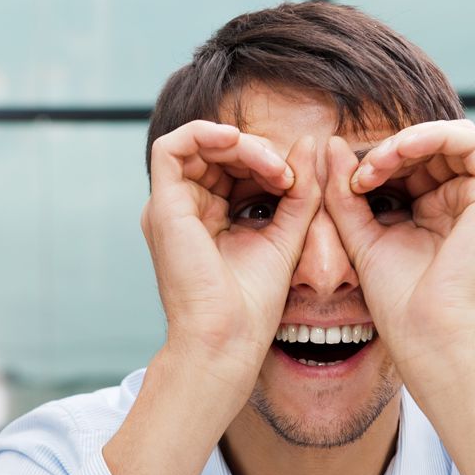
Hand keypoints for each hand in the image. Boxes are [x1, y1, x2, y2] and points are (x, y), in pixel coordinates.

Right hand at [141, 121, 319, 401]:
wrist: (227, 340)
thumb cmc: (252, 306)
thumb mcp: (287, 235)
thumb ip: (300, 191)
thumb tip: (311, 141)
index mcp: (207, 219)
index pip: (233, 168)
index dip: (266, 162)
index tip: (297, 184)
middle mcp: (184, 211)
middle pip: (216, 153)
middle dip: (257, 152)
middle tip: (288, 176)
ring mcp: (170, 209)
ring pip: (199, 144)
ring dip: (241, 145)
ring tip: (274, 169)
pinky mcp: (162, 207)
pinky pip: (174, 147)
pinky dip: (207, 134)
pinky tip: (240, 145)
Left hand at [323, 121, 474, 383]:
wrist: (426, 335)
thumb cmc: (397, 300)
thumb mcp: (359, 235)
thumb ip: (345, 192)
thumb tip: (332, 143)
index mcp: (431, 211)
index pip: (407, 164)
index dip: (375, 161)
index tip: (345, 183)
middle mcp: (459, 202)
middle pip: (427, 147)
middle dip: (387, 152)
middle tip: (357, 175)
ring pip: (448, 138)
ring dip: (405, 142)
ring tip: (375, 165)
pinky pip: (471, 141)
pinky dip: (433, 135)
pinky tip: (400, 152)